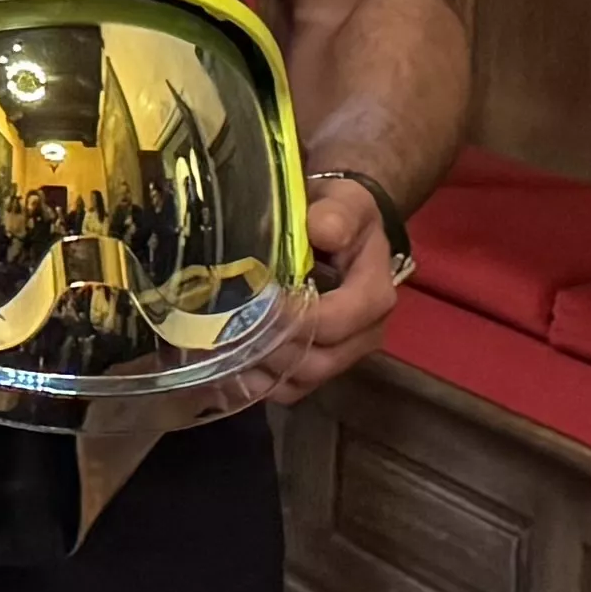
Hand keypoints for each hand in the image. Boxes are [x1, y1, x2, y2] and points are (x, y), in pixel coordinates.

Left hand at [204, 177, 405, 415]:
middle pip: (318, 362)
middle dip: (270, 350)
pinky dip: (258, 382)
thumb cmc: (339, 214)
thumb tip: (320, 229)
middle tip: (223, 330)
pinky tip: (224, 362)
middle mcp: (364, 333)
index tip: (252, 303)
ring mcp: (342, 353)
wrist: (340, 228)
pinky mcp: (319, 363)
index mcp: (374, 296)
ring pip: (301, 381)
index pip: (336, 322)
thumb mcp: (343, 202)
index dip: (293, 319)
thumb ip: (336, 215)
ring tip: (217, 347)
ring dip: (259, 370)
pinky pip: (289, 389)